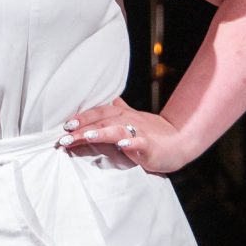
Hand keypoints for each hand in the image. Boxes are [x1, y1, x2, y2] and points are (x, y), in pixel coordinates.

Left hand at [59, 97, 189, 176]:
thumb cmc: (154, 132)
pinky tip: (122, 145)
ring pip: (117, 129)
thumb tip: (111, 100)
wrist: (181, 140)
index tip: (65, 126)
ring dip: (101, 132)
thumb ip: (121, 110)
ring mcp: (140, 132)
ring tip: (87, 137)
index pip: (98, 113)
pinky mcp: (150, 146)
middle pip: (102, 121)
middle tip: (64, 137)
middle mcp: (129, 120)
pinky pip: (140, 142)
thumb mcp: (134, 120)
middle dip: (82, 128)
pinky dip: (131, 142)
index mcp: (122, 115)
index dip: (81, 118)